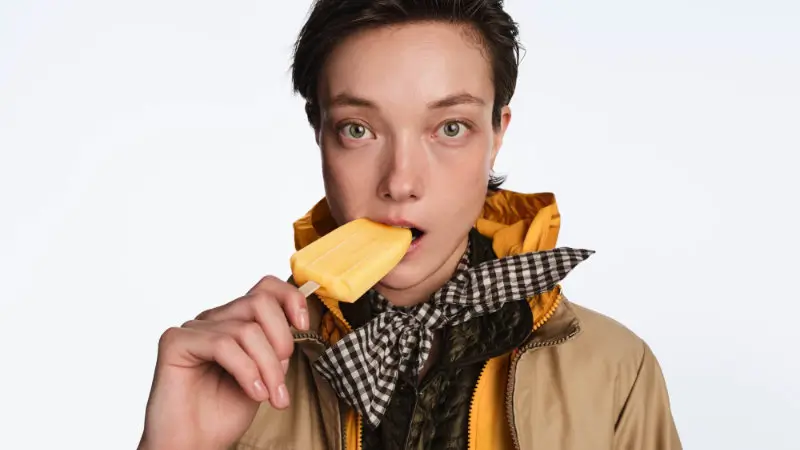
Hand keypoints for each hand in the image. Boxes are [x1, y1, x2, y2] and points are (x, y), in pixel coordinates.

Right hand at [138, 276, 308, 449]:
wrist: (192, 445)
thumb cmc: (223, 414)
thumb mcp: (265, 375)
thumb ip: (276, 348)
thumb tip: (294, 323)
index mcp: (234, 322)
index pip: (265, 288)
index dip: (290, 298)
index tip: (303, 325)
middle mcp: (213, 320)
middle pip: (259, 302)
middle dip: (281, 340)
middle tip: (281, 378)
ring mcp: (193, 329)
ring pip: (246, 329)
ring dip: (268, 367)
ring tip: (271, 396)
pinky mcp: (175, 342)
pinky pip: (223, 345)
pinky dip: (246, 370)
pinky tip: (254, 392)